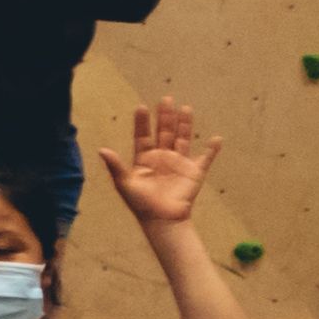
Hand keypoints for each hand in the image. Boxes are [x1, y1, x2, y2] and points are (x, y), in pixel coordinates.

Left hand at [98, 95, 216, 227]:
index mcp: (145, 158)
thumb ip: (115, 166)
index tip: (141, 107)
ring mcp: (179, 162)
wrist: (161, 219)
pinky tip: (216, 139)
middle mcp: (162, 157)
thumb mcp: (125, 183)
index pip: (143, 136)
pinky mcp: (194, 172)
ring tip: (185, 108)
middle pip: (164, 132)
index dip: (142, 122)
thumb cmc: (140, 203)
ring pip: (182, 138)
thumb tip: (101, 149)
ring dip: (185, 124)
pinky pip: (206, 158)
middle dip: (165, 116)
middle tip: (166, 99)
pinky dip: (212, 150)